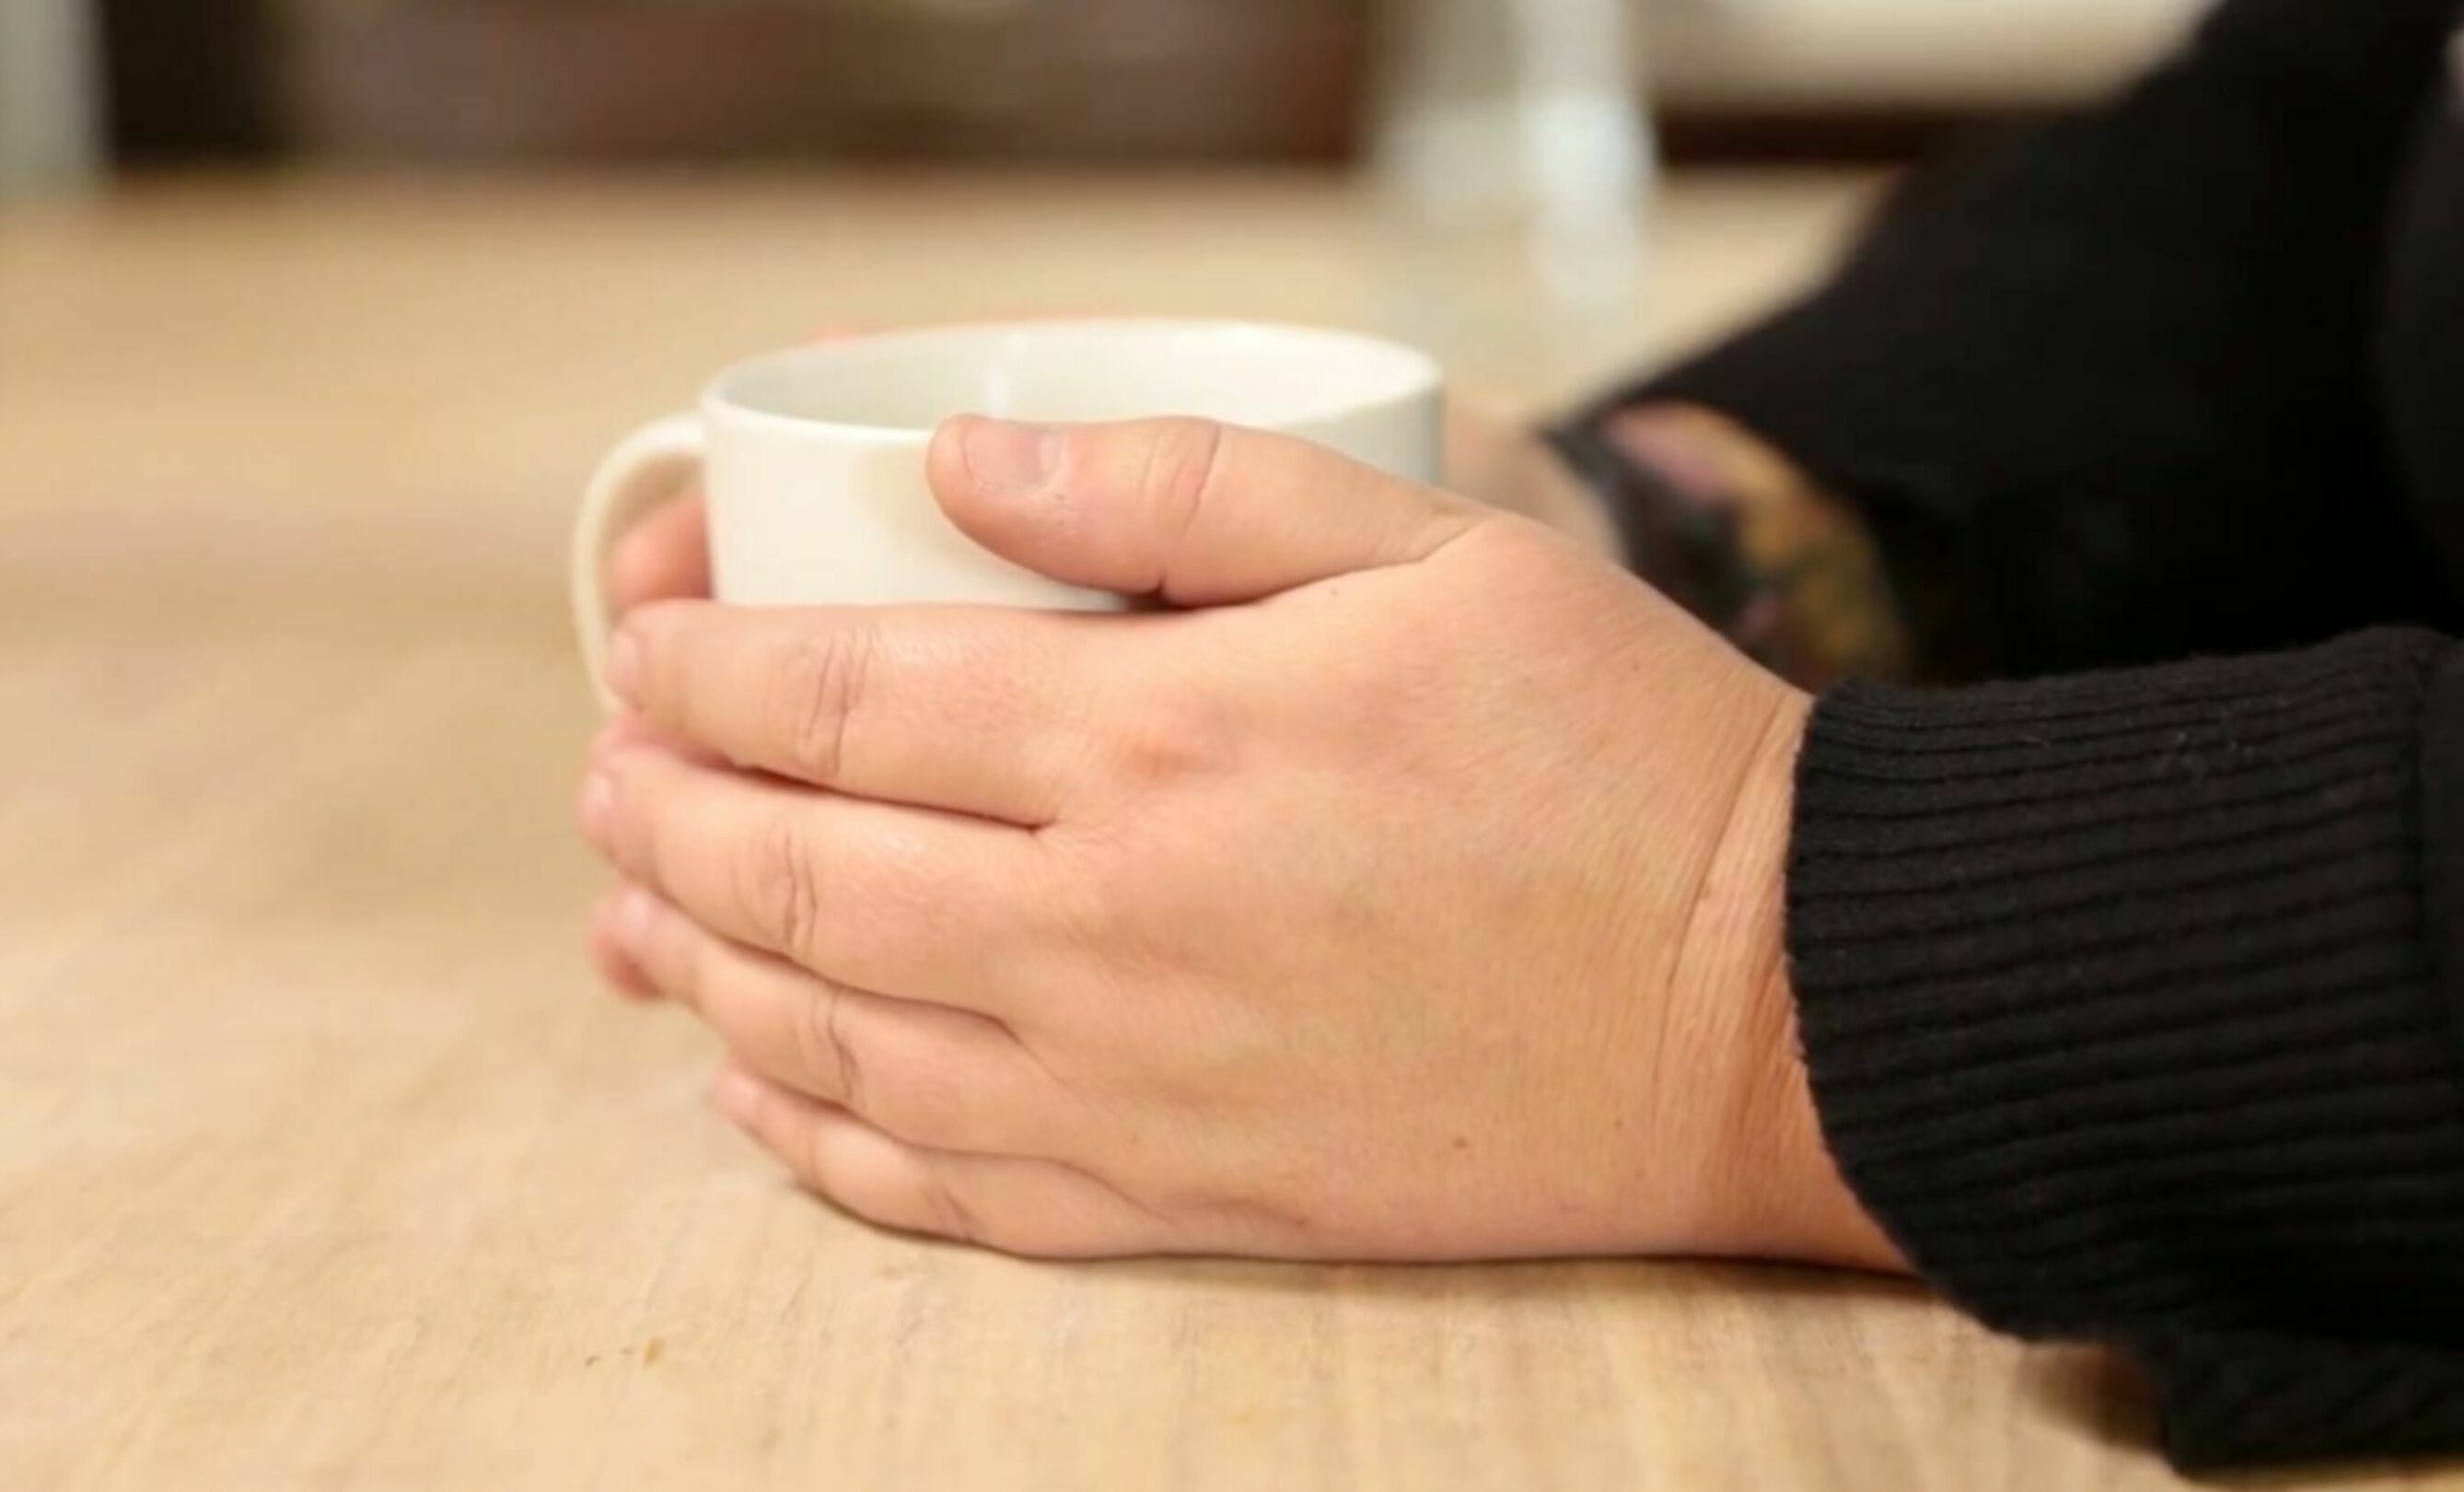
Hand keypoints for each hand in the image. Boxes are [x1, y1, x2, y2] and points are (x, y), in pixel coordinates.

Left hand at [578, 415, 1896, 1268]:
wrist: (1761, 1005)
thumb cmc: (1613, 753)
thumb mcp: (1435, 544)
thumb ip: (1181, 483)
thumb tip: (966, 461)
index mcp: (1162, 738)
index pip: (841, 700)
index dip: (706, 670)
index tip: (648, 648)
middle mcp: (1109, 928)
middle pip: (794, 876)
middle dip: (662, 817)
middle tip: (610, 778)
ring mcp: (1135, 1088)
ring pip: (829, 1039)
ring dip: (699, 971)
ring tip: (634, 925)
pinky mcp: (1183, 1202)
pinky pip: (934, 1190)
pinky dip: (813, 1140)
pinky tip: (759, 1092)